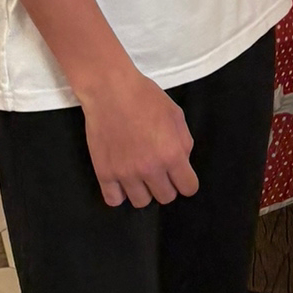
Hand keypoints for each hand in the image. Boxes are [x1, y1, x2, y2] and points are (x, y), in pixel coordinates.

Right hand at [77, 66, 198, 208]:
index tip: (180, 176)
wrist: (110, 90)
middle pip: (165, 198)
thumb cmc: (145, 97)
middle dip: (166, 186)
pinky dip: (119, 193)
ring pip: (141, 202)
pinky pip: (114, 200)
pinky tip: (121, 180)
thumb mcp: (176, 114)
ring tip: (139, 175)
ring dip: (143, 190)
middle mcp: (150, 168)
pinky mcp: (105, 173)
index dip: (186, 182)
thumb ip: (184, 142)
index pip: (188, 188)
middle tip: (159, 171)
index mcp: (172, 154)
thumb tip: (182, 162)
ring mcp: (126, 174)